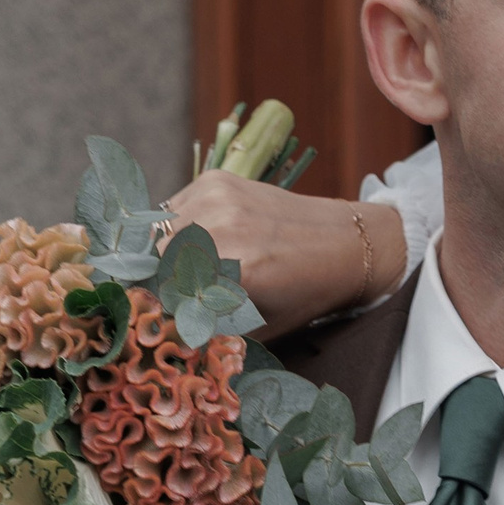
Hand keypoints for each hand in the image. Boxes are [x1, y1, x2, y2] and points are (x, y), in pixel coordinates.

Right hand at [156, 176, 405, 334]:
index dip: (162, 305)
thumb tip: (164, 326)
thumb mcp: (260, 324)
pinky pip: (175, 206)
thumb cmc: (305, 293)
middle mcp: (225, 229)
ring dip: (168, 249)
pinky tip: (205, 236)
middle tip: (181, 289)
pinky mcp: (216, 179)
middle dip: (163, 276)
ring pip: (162, 230)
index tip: (165, 312)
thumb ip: (211, 325)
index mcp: (238, 272)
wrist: (344, 243)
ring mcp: (218, 198)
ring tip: (196, 263)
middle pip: (159, 258)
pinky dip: (180, 224)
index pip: (168, 291)